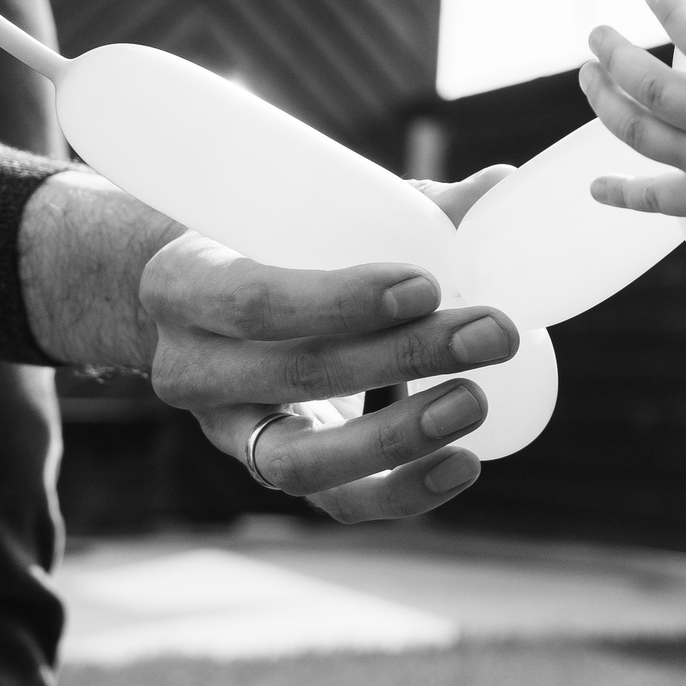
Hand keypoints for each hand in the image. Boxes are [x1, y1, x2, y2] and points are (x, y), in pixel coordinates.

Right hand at [140, 169, 522, 523]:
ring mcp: (226, 430)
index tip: (427, 285)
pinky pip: (330, 500)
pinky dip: (399, 492)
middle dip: (405, 357)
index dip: (341, 301)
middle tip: (495, 333)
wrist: (201, 306)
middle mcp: (191, 368)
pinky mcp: (267, 469)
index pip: (255, 300)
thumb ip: (407, 208)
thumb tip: (502, 185)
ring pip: (301, 460)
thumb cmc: (274, 244)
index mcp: (184, 285)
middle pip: (296, 375)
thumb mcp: (310, 215)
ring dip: (398, 436)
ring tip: (474, 402)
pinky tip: (462, 466)